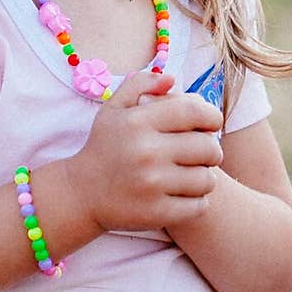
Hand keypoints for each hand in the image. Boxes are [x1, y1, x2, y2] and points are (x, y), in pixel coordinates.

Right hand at [65, 70, 223, 234]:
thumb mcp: (113, 108)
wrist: (79, 194)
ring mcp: (151, 185)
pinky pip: (199, 206)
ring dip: (205, 177)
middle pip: (207, 147)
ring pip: (207, 179)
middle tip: (203, 153)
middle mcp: (146, 152)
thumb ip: (141, 84)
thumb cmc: (104, 146)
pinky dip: (198, 201)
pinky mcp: (156, 213)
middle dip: (211, 149)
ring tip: (193, 174)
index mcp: (139, 122)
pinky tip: (185, 194)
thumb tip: (172, 79)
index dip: (212, 116)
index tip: (212, 124)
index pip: (195, 112)